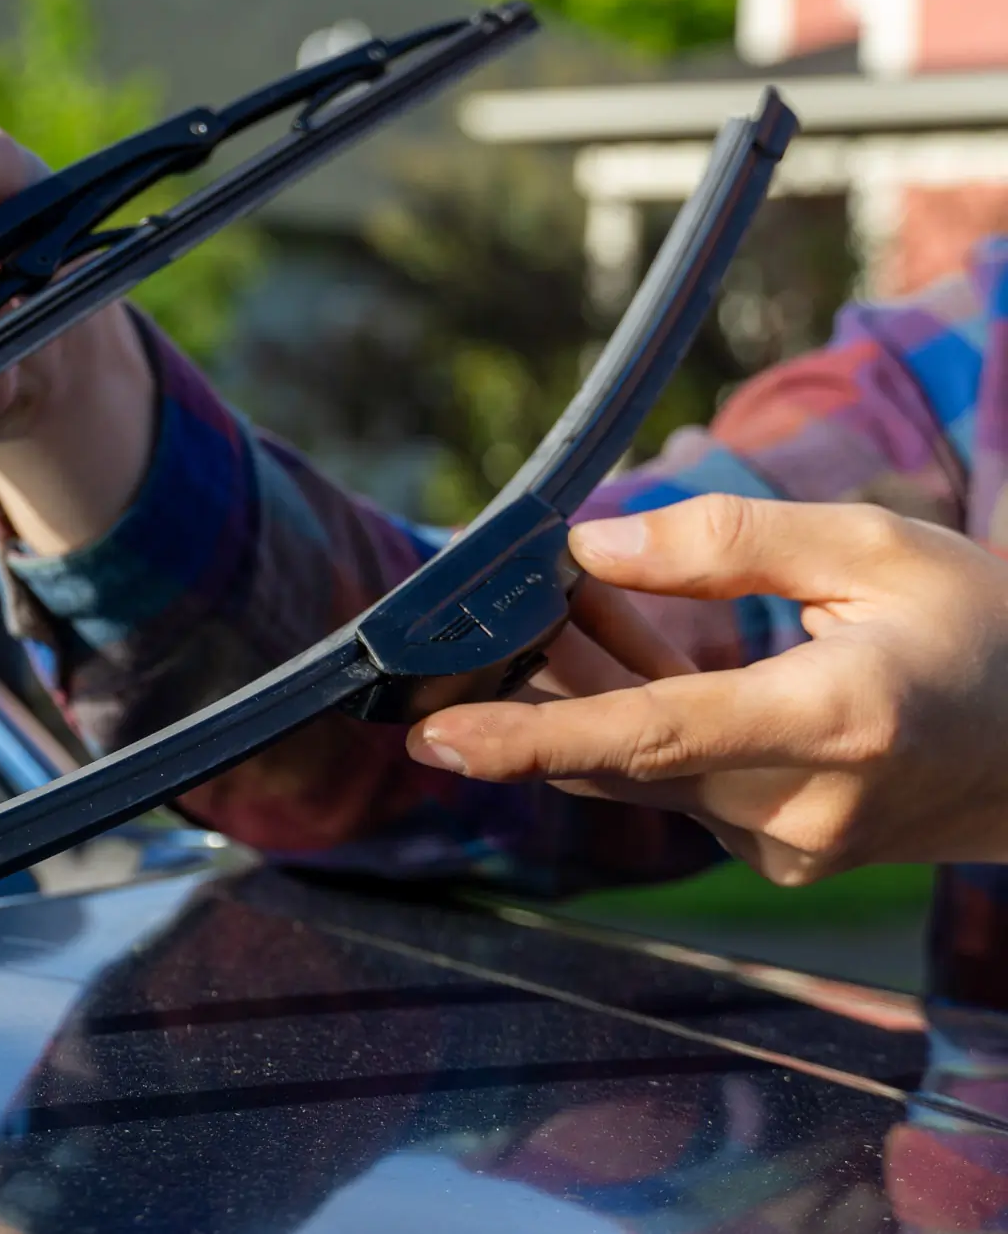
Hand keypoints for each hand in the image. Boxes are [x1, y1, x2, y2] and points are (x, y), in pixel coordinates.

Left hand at [405, 494, 1007, 881]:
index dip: (532, 739)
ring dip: (582, 685)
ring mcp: (787, 844)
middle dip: (537, 680)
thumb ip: (727, 542)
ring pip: (638, 766)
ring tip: (558, 598)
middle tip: (479, 615)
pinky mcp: (776, 850)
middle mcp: (801, 806)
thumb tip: (593, 548)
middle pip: (621, 751)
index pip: (651, 737)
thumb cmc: (983, 628)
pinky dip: (631, 712)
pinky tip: (610, 634)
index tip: (438, 743)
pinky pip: (673, 779)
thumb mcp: (871, 547)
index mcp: (833, 723)